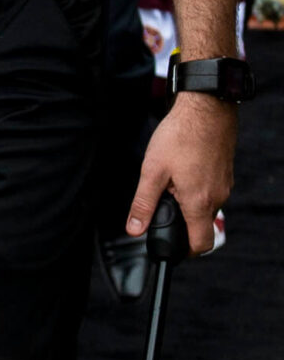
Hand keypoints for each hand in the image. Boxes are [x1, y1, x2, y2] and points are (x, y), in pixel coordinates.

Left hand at [126, 92, 235, 256]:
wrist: (206, 110)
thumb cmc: (180, 137)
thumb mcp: (152, 171)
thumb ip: (143, 203)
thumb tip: (134, 229)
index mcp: (200, 202)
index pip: (201, 243)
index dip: (184, 250)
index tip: (167, 244)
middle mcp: (218, 197)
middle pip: (201, 224)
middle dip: (181, 221)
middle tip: (160, 205)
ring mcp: (224, 185)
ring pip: (205, 206)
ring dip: (187, 202)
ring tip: (169, 182)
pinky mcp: (224, 173)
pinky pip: (210, 190)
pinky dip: (195, 188)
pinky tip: (181, 171)